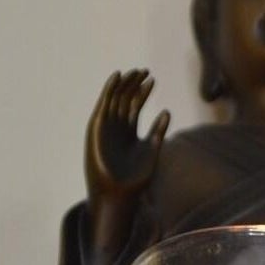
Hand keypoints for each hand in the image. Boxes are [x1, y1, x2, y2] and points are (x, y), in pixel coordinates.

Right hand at [85, 69, 169, 200]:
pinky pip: (103, 104)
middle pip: (125, 99)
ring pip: (114, 99)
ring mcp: (106, 127)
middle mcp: (116, 128)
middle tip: (145, 71)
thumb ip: (158, 131)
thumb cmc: (135, 178)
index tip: (152, 80)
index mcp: (129, 133)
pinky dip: (109, 90)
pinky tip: (117, 77)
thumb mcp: (152, 149)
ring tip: (135, 72)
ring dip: (123, 84)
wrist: (118, 194)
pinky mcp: (97, 128)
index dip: (143, 92)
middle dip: (134, 84)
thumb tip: (167, 111)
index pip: (135, 106)